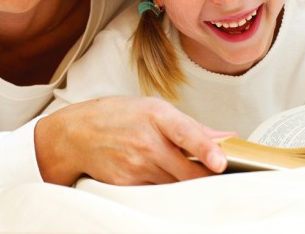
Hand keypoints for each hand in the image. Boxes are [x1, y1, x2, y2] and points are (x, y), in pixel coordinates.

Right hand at [34, 96, 230, 185]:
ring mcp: (136, 166)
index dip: (206, 149)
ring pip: (175, 185)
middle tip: (216, 176)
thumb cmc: (118, 117)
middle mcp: (147, 142)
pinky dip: (163, 188)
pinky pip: (157, 193)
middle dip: (205, 177)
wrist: (77, 134)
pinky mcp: (127, 185)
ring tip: (178, 169)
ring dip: (183, 182)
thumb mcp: (154, 109)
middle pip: (187, 171)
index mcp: (157, 116)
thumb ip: (192, 126)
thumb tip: (227, 137)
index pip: (186, 133)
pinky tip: (156, 176)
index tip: (221, 161)